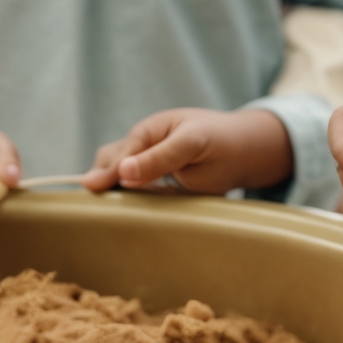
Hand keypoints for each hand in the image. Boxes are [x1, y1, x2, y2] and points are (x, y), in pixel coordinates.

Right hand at [82, 107, 291, 194]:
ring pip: (119, 180)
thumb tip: (123, 171)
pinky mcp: (156, 186)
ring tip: (118, 210)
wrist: (247, 153)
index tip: (95, 190)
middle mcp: (143, 148)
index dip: (108, 173)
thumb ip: (161, 157)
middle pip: (109, 165)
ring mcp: (147, 167)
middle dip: (103, 182)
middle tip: (98, 206)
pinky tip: (136, 212)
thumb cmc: (222, 141)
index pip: (120, 154)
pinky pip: (136, 195)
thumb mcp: (193, 144)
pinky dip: (134, 203)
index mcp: (149, 131)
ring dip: (118, 194)